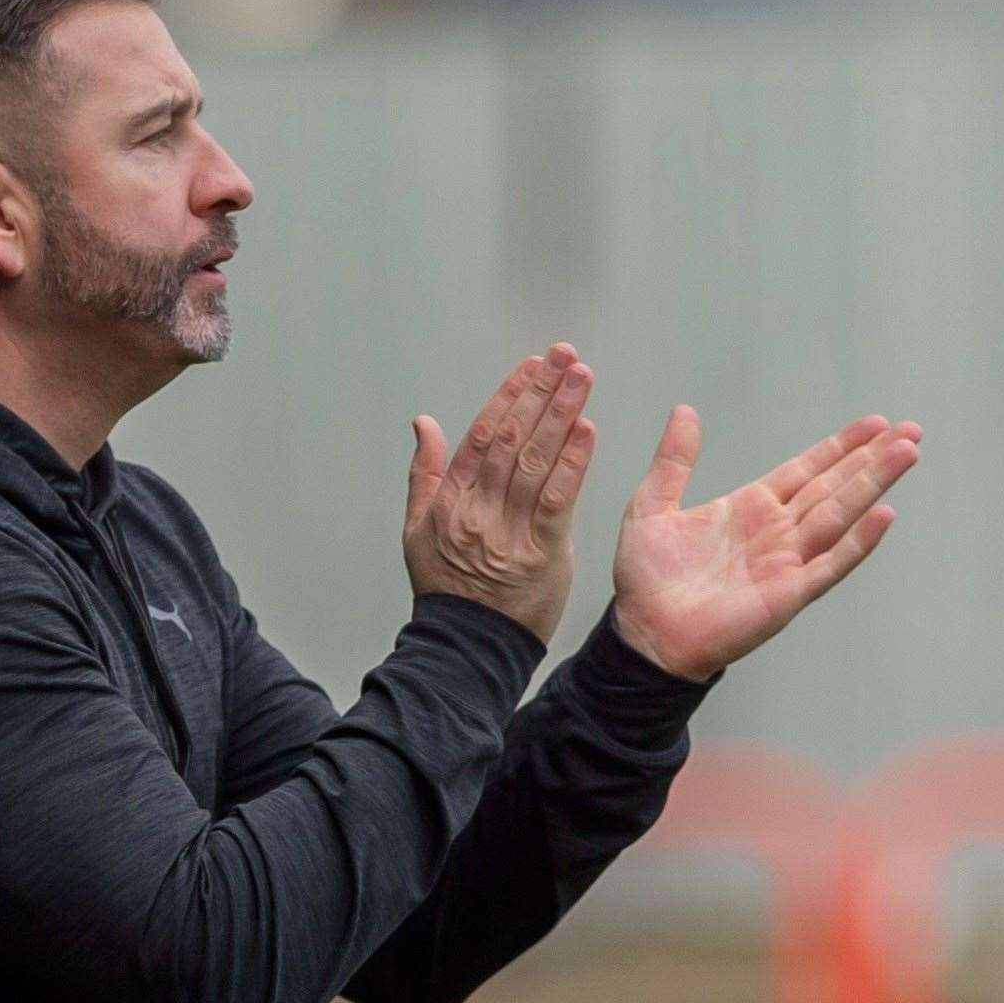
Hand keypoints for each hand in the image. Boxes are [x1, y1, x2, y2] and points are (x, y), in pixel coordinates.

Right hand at [404, 343, 596, 645]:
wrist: (465, 646)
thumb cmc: (446, 588)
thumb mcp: (417, 529)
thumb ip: (424, 473)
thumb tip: (423, 423)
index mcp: (450, 499)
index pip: (482, 433)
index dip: (509, 394)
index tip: (532, 364)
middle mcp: (477, 508)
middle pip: (513, 437)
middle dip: (541, 391)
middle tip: (565, 357)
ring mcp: (507, 530)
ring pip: (536, 460)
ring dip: (562, 414)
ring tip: (581, 379)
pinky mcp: (539, 552)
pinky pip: (556, 499)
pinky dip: (572, 463)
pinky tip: (586, 431)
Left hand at [612, 408, 921, 679]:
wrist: (644, 632)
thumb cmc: (646, 578)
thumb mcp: (651, 506)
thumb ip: (673, 460)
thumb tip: (684, 411)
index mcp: (749, 509)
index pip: (806, 470)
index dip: (839, 447)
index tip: (875, 423)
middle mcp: (776, 532)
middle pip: (833, 487)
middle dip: (871, 458)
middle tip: (911, 430)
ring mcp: (786, 562)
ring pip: (839, 515)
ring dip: (873, 485)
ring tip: (907, 453)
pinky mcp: (788, 593)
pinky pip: (830, 563)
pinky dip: (858, 541)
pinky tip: (884, 515)